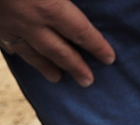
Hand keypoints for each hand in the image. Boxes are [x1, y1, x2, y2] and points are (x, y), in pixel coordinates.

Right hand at [0, 0, 114, 85]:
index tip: (109, 58)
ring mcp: (4, 22)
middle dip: (75, 65)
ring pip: (29, 51)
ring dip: (45, 66)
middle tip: (88, 81)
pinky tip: (17, 54)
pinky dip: (14, 50)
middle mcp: (28, 20)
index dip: (97, 45)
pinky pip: (3, 40)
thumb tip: (83, 0)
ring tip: (57, 78)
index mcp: (48, 6)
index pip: (80, 31)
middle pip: (58, 49)